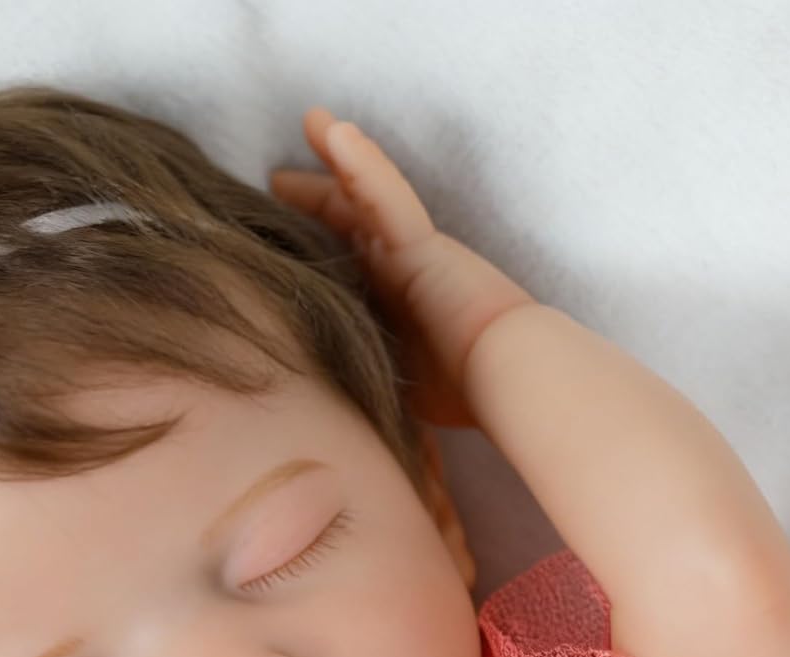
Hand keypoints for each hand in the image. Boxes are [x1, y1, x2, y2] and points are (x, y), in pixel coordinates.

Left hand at [269, 107, 533, 427]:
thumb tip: (331, 403)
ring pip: (366, 193)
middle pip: (353, 219)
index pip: (352, 260)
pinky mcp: (421, 246)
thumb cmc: (466, 390)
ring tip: (312, 121)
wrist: (510, 375)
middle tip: (279, 176)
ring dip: (338, 155)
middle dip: (318, 194)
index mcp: (397, 301)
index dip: (321, 242)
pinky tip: (336, 134)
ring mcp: (412, 252)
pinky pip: (386, 195)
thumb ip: (367, 378)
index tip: (283, 235)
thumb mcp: (398, 385)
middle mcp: (402, 268)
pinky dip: (361, 166)